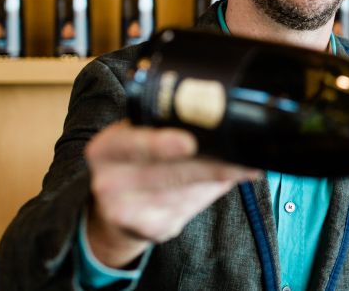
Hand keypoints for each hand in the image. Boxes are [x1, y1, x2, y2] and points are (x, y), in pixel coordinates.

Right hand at [85, 121, 258, 267]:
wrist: (118, 209)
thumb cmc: (138, 160)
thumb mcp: (137, 136)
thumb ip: (165, 126)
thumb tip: (215, 119)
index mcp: (104, 150)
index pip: (130, 144)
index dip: (160, 144)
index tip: (188, 143)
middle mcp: (109, 183)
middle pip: (169, 173)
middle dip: (210, 165)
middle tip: (241, 160)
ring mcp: (129, 211)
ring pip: (186, 191)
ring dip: (220, 178)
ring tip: (244, 166)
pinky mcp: (151, 230)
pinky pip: (191, 207)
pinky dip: (213, 191)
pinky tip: (229, 179)